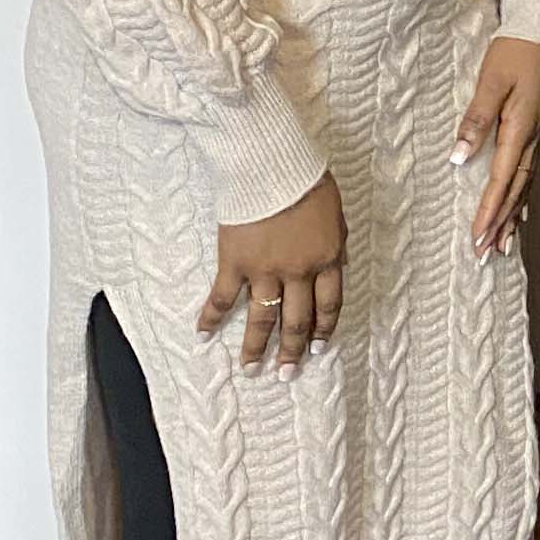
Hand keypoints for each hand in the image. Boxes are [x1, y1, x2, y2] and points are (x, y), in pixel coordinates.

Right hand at [202, 172, 347, 375]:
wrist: (272, 165)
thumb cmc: (307, 181)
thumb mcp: (335, 214)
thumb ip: (334, 244)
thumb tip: (336, 265)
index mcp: (326, 258)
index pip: (329, 305)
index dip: (324, 330)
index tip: (318, 349)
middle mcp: (298, 271)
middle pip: (297, 319)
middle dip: (292, 349)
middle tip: (286, 373)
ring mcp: (265, 270)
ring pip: (262, 317)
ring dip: (256, 347)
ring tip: (251, 369)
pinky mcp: (235, 262)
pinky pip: (222, 296)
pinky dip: (211, 317)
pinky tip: (202, 335)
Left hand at [453, 36, 539, 253]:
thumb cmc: (516, 51)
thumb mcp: (491, 82)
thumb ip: (476, 120)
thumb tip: (459, 157)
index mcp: (520, 129)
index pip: (501, 180)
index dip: (489, 211)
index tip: (478, 236)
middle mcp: (531, 137)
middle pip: (516, 191)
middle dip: (501, 224)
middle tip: (486, 253)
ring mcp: (535, 134)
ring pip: (524, 185)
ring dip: (512, 216)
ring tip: (503, 244)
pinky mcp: (534, 127)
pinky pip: (528, 171)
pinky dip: (522, 196)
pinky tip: (521, 210)